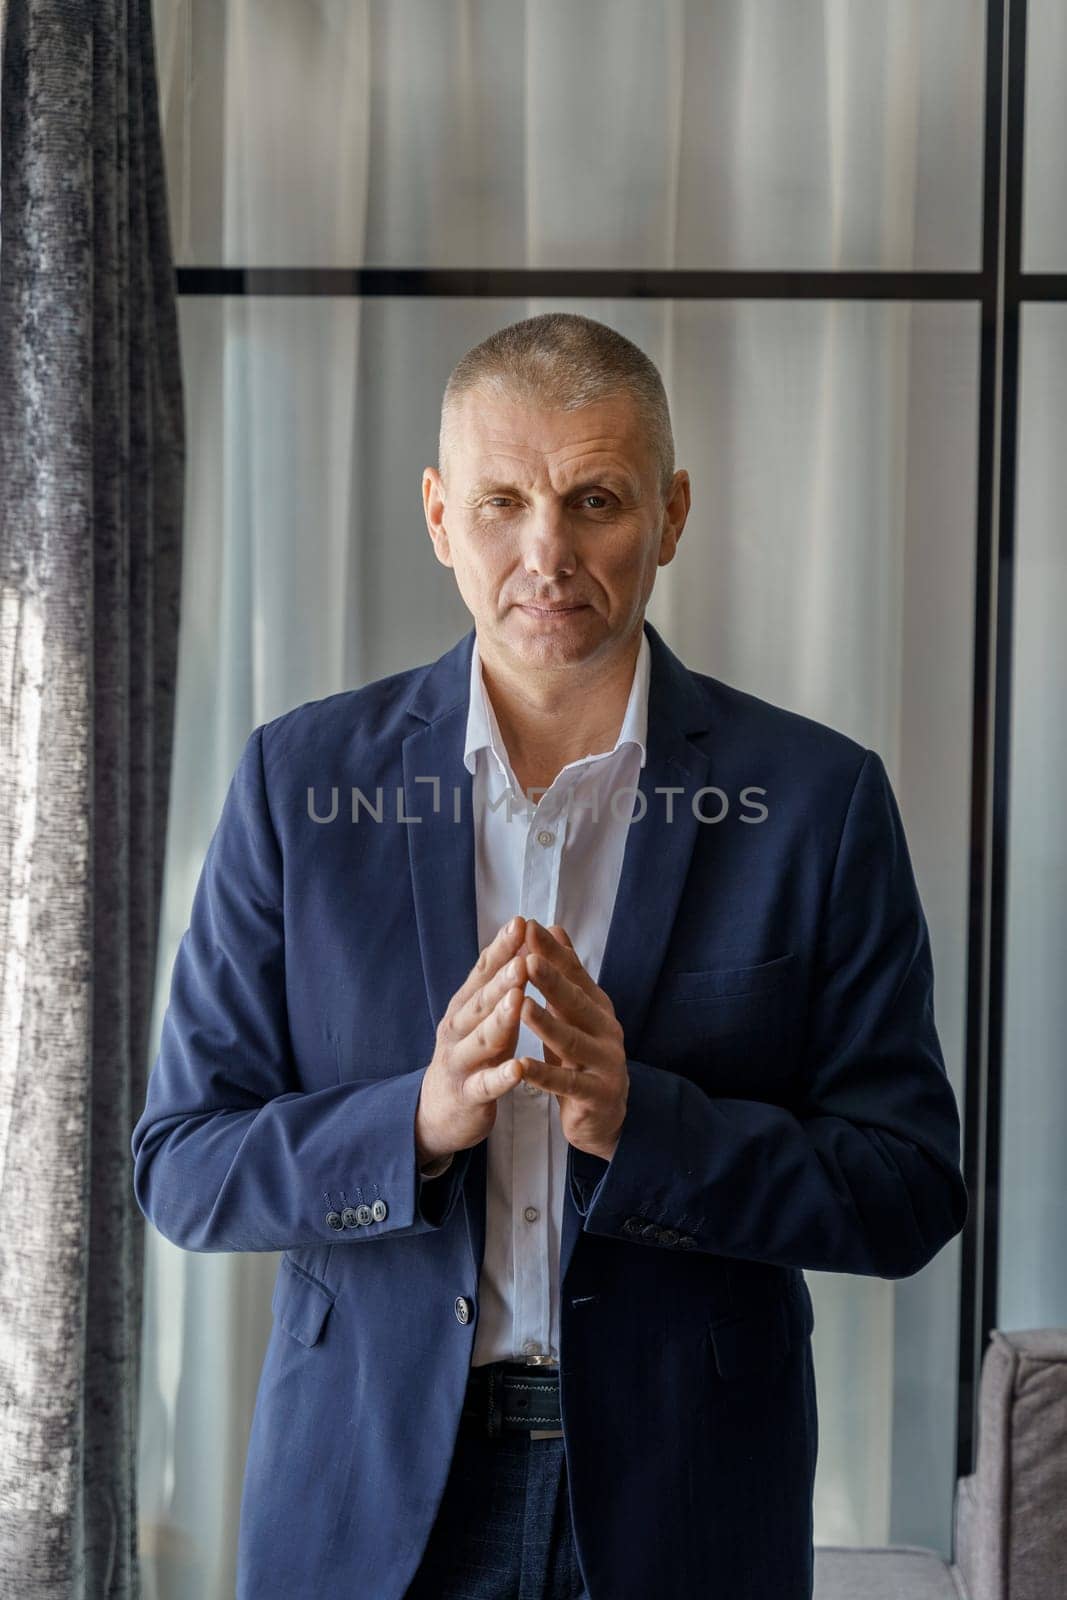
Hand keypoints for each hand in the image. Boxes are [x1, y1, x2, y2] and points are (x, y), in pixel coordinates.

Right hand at [414, 917, 529, 1166]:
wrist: (438, 1112)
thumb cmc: (470, 1055)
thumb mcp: (479, 1016)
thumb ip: (496, 982)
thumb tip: (518, 934)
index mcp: (465, 1007)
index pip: (483, 972)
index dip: (501, 948)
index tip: (521, 922)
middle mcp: (458, 1029)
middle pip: (481, 1000)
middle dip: (502, 978)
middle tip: (523, 956)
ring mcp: (461, 1063)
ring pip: (481, 1039)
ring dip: (500, 1019)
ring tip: (518, 1000)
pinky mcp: (468, 1095)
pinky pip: (485, 1085)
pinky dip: (501, 1077)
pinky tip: (518, 1068)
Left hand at [515, 921, 628, 1162]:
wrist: (605, 1116)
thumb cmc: (582, 1056)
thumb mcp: (574, 1012)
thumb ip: (566, 973)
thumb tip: (555, 926)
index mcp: (597, 1007)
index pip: (574, 973)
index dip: (553, 951)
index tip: (530, 927)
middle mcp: (606, 1030)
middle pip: (575, 1002)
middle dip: (551, 979)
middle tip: (529, 958)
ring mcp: (605, 1063)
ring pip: (571, 1041)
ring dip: (546, 1023)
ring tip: (522, 1006)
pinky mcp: (597, 1095)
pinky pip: (566, 1084)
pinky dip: (543, 1075)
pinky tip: (521, 1065)